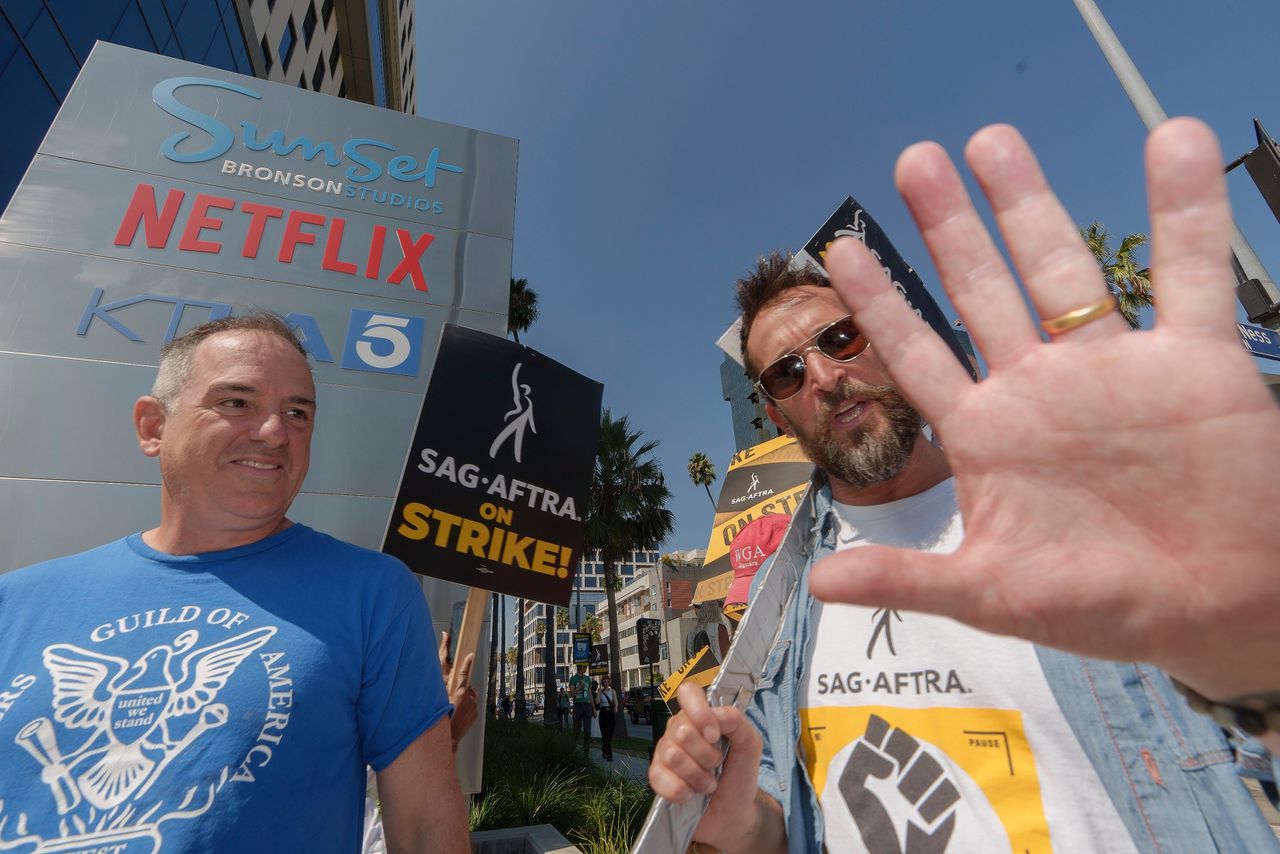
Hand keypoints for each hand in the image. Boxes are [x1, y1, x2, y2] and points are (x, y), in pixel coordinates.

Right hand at [438, 632, 476, 748]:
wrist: (450, 738)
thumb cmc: (442, 720)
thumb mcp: (441, 702)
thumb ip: (446, 691)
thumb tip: (446, 685)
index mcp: (460, 693)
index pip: (463, 675)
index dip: (467, 664)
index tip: (470, 655)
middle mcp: (469, 699)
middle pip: (467, 688)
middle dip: (462, 690)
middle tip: (453, 699)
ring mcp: (474, 707)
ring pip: (470, 698)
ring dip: (465, 700)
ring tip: (456, 709)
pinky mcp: (476, 714)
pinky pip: (472, 707)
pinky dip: (468, 708)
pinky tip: (460, 715)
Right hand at [648, 683, 782, 852]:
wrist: (732, 814)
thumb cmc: (738, 777)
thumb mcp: (750, 747)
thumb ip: (738, 723)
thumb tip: (718, 714)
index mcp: (700, 717)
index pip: (688, 693)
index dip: (699, 712)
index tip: (714, 734)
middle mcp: (679, 731)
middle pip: (682, 730)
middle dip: (706, 755)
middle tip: (716, 766)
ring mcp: (665, 753)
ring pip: (672, 755)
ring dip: (697, 776)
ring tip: (707, 783)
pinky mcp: (657, 777)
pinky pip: (659, 777)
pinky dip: (680, 790)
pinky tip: (690, 794)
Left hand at [809, 119, 1279, 701]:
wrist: (1222, 612)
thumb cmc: (1104, 606)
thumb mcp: (993, 595)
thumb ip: (909, 579)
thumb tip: (819, 582)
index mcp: (989, 435)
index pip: (920, 356)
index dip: (882, 304)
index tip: (838, 250)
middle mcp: (1041, 388)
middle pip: (984, 290)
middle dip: (950, 228)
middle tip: (916, 161)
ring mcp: (1114, 369)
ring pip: (1064, 270)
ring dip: (1031, 206)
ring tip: (993, 140)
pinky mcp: (1194, 363)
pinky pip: (1190, 274)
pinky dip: (1185, 211)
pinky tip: (1171, 141)